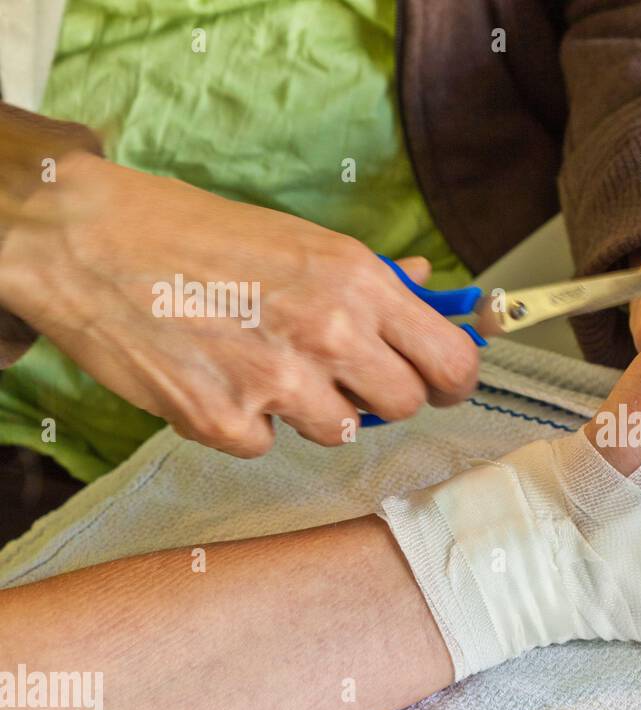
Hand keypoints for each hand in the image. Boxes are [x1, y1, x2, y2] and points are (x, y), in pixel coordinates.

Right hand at [0, 152, 478, 456]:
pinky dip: (246, 423)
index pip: (451, 360)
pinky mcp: (225, 422)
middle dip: (381, 397)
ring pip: (341, 432)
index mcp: (358, 280)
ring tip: (265, 365)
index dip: (452, 380)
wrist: (90, 243)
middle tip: (343, 375)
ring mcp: (278, 383)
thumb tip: (429, 287)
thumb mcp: (301, 239)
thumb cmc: (197, 235)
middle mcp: (329, 332)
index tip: (438, 384)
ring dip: (313, 410)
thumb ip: (374, 278)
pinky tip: (216, 378)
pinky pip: (267, 445)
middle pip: (405, 405)